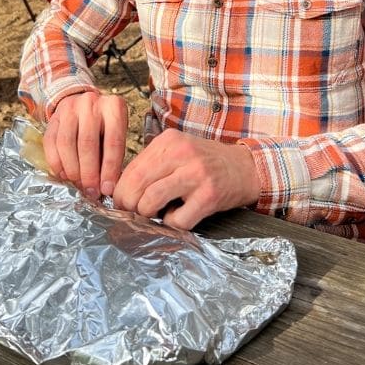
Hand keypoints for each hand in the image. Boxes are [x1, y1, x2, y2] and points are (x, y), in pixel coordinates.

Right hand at [44, 90, 127, 198]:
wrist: (84, 103)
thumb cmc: (105, 124)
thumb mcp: (117, 132)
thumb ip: (112, 154)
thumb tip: (107, 187)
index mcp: (114, 106)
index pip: (113, 142)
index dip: (110, 169)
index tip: (107, 189)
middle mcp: (91, 104)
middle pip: (87, 144)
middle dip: (89, 173)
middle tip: (91, 192)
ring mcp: (69, 108)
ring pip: (66, 144)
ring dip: (72, 170)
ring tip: (78, 185)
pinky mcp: (53, 117)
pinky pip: (51, 143)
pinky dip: (56, 163)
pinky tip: (64, 176)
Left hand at [112, 129, 259, 230]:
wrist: (245, 168)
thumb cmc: (206, 164)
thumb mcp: (178, 152)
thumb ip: (151, 165)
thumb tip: (119, 192)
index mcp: (170, 140)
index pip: (131, 170)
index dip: (121, 192)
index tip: (123, 203)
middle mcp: (182, 153)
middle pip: (136, 185)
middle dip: (129, 206)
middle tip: (134, 213)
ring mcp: (197, 174)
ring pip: (150, 202)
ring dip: (148, 215)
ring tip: (158, 213)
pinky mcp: (209, 196)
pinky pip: (176, 220)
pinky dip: (173, 223)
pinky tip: (182, 214)